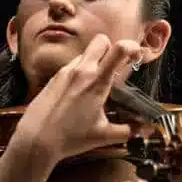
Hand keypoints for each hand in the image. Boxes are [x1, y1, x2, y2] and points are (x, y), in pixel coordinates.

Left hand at [12, 34, 148, 165]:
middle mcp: (81, 71)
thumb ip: (128, 130)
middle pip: (101, 41)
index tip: (137, 57)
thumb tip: (146, 130)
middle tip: (115, 68)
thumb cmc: (70, 139)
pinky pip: (72, 66)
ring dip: (95, 62)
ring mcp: (65, 72)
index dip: (133, 47)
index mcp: (97, 82)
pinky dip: (81, 72)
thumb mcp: (104, 136)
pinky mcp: (54, 78)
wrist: (35, 141)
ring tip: (96, 86)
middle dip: (111, 49)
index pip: (120, 50)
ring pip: (86, 54)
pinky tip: (79, 93)